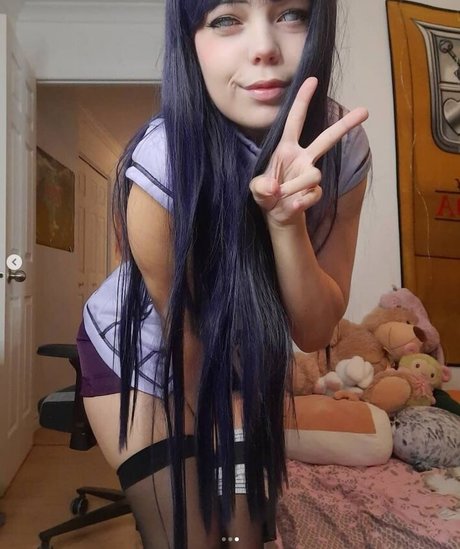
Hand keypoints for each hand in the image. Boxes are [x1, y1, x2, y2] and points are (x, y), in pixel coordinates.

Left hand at [249, 77, 368, 226]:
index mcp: (286, 148)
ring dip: (295, 187)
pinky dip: (300, 202)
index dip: (302, 100)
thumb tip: (275, 187)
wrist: (276, 214)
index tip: (312, 80)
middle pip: (327, 138)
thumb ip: (261, 187)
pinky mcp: (314, 191)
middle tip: (365, 111)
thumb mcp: (256, 189)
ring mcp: (310, 173)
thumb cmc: (266, 194)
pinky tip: (292, 205)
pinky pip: (313, 194)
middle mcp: (302, 157)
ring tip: (281, 195)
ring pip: (314, 175)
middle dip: (345, 125)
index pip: (295, 120)